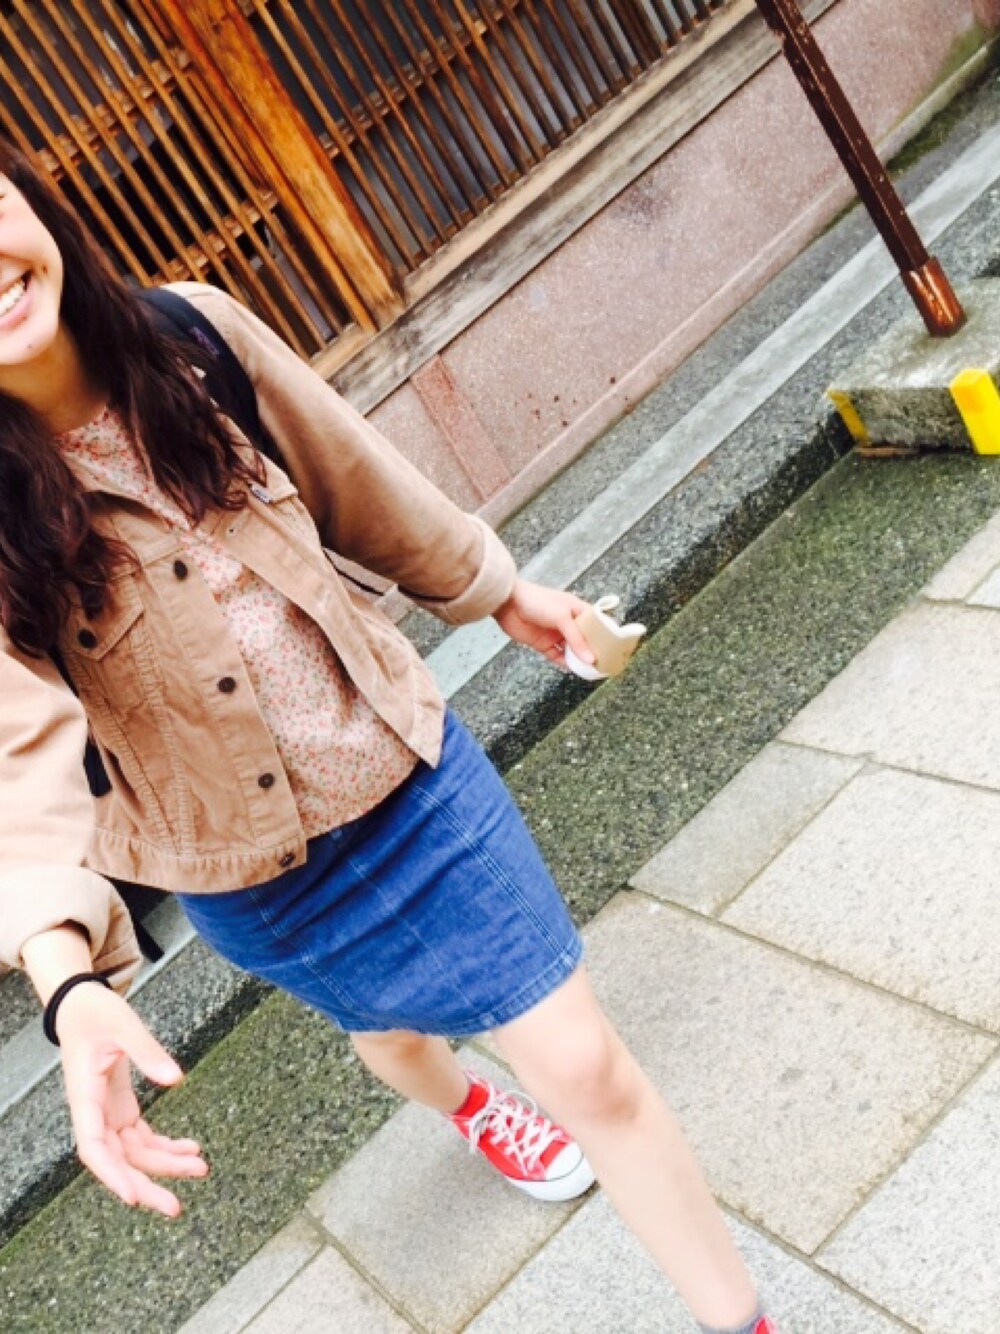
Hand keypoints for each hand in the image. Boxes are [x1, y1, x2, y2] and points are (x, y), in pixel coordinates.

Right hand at [55, 982, 208, 1215]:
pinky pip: (142, 1137)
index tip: (133, 1197)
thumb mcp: (122, 1024)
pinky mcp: (120, 1108)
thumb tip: (176, 1079)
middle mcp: (94, 1113)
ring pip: (135, 1153)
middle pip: (118, 1161)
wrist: (81, 1005)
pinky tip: (191, 1148)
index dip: (112, 1175)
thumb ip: (147, 1051)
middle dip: (146, 1185)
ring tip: (200, 1169)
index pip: (94, 1147)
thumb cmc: (94, 1013)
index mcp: (84, 1097)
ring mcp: (107, 1113)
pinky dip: (166, 1145)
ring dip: (165, 1164)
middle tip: (176, 1207)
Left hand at [493, 578, 595, 670]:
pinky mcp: (543, 644)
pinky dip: (565, 663)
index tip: (613, 649)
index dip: (604, 636)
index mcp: (576, 609)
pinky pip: (557, 656)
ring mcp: (555, 633)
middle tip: (604, 663)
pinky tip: (573, 669)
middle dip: (592, 651)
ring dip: (579, 659)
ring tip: (591, 670)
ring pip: (572, 650)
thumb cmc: (537, 601)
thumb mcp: (562, 617)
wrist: (507, 603)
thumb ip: (577, 639)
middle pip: (584, 640)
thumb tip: (590, 658)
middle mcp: (568, 622)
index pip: (595, 624)